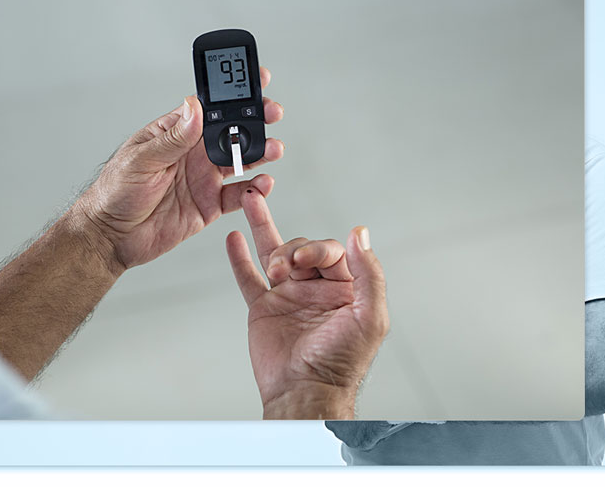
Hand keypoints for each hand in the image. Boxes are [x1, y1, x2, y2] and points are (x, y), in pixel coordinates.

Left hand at [74, 68, 284, 274]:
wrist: (111, 236)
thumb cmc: (114, 192)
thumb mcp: (141, 159)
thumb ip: (172, 138)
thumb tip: (194, 107)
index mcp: (175, 133)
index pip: (209, 106)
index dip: (233, 93)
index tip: (255, 80)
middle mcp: (193, 152)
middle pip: (231, 130)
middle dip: (256, 119)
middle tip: (272, 113)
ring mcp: (203, 178)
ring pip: (240, 160)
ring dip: (260, 152)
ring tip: (274, 149)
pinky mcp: (209, 205)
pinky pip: (238, 195)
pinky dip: (254, 190)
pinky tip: (263, 184)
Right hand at [226, 188, 388, 418]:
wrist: (305, 392)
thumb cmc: (341, 363)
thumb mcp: (369, 316)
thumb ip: (369, 273)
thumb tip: (361, 234)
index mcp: (345, 290)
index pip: (332, 253)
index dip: (317, 249)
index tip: (304, 261)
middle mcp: (318, 290)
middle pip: (304, 250)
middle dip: (293, 249)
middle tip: (288, 267)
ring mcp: (289, 298)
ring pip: (276, 255)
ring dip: (264, 229)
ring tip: (253, 212)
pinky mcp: (264, 309)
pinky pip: (250, 278)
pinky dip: (240, 258)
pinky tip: (235, 238)